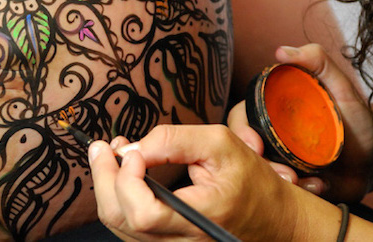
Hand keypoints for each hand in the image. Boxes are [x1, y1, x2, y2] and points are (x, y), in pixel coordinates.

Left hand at [90, 124, 301, 240]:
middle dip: (104, 178)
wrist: (271, 218)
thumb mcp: (221, 144)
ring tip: (110, 153)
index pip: (144, 214)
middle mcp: (181, 240)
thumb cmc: (250, 180)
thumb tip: (134, 147)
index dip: (128, 180)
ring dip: (107, 186)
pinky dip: (119, 197)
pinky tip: (123, 171)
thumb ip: (176, 140)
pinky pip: (129, 228)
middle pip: (122, 220)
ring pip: (120, 226)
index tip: (132, 149)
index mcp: (200, 216)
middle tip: (101, 146)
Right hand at [228, 44, 372, 202]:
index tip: (254, 145)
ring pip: (258, 174)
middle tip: (282, 173)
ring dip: (275, 179)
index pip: (241, 116)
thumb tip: (281, 51)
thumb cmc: (357, 120)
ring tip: (301, 181)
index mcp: (273, 112)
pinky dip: (298, 192)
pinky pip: (282, 194)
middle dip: (256, 163)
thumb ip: (318, 61)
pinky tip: (319, 186)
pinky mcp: (293, 186)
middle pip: (243, 148)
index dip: (241, 130)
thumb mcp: (342, 88)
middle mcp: (271, 136)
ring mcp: (280, 162)